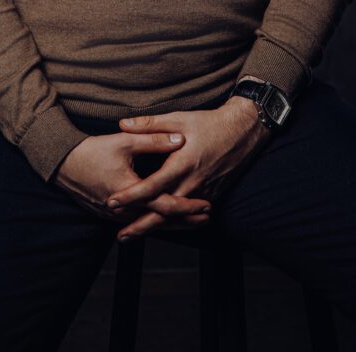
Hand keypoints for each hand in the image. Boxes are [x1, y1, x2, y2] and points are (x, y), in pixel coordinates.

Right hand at [52, 130, 213, 228]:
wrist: (62, 164)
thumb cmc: (92, 151)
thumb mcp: (124, 141)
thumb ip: (153, 139)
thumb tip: (179, 139)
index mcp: (130, 191)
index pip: (165, 205)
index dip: (188, 206)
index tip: (206, 204)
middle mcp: (124, 210)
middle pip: (161, 220)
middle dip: (186, 220)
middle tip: (207, 217)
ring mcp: (115, 216)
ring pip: (149, 222)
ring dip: (172, 223)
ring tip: (194, 221)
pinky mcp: (110, 215)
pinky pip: (137, 221)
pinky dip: (155, 220)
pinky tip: (165, 219)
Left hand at [106, 97, 272, 240]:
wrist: (243, 132)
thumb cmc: (209, 123)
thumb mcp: (178, 118)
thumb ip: (149, 124)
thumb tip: (122, 123)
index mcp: (181, 164)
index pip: (151, 186)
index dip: (131, 196)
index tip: (112, 202)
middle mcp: (192, 183)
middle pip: (162, 212)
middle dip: (140, 225)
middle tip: (120, 236)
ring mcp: (203, 192)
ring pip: (176, 217)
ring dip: (155, 227)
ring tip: (134, 235)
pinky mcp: (211, 194)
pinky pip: (189, 214)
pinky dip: (174, 223)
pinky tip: (162, 227)